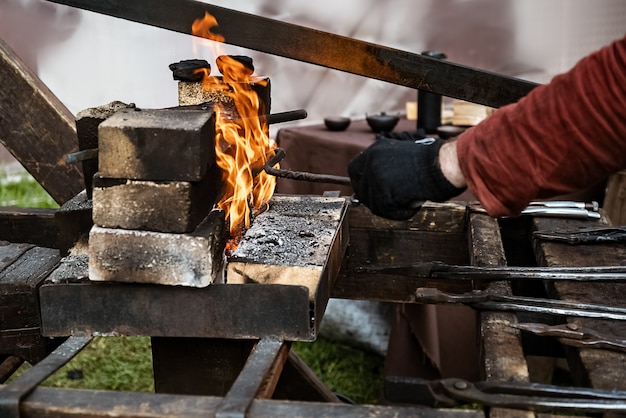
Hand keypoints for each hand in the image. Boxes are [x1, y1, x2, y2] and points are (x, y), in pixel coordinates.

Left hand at [348, 137, 465, 219]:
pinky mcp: (382, 190)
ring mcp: (375, 175)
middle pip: (360, 188)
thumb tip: (374, 188)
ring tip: (409, 201)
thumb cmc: (430, 163)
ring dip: (390, 207)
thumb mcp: (400, 158)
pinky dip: (400, 213)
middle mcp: (371, 160)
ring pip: (373, 203)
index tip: (373, 192)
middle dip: (374, 199)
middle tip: (391, 203)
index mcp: (375, 150)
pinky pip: (385, 211)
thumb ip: (384, 170)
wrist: (441, 165)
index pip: (354, 170)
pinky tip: (412, 205)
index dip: (362, 184)